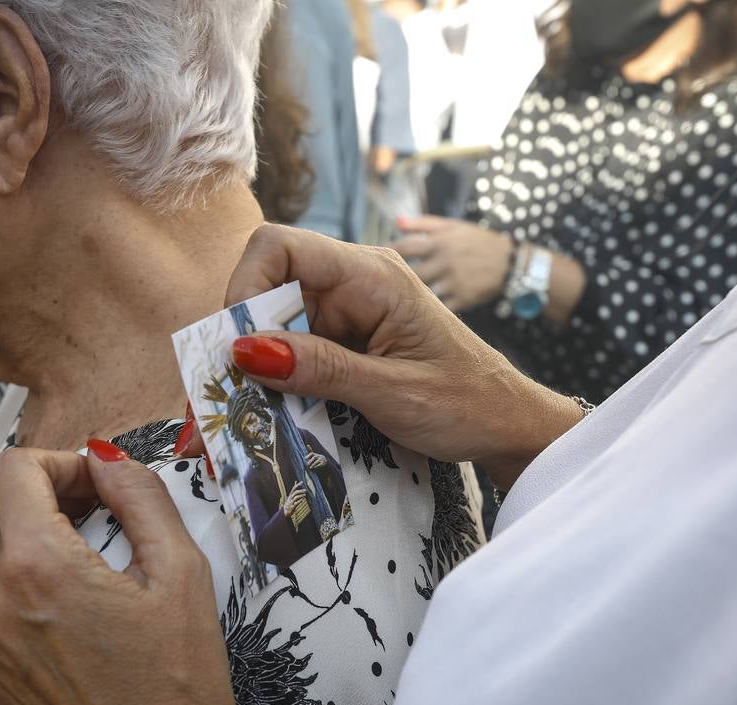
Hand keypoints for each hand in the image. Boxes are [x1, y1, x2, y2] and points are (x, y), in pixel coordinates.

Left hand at [0, 443, 264, 704]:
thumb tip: (106, 460)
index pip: (14, 469)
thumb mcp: (181, 572)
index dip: (62, 462)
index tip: (99, 488)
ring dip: (4, 531)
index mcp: (37, 566)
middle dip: (27, 488)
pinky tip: (49, 601)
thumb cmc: (182, 686)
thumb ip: (140, 496)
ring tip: (64, 552)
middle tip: (82, 510)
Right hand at [209, 225, 583, 490]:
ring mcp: (348, 311)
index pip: (279, 247)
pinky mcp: (345, 340)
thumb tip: (245, 349)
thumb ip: (320, 369)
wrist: (508, 426)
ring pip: (274, 326)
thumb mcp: (393, 393)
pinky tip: (276, 416)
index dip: (245, 288)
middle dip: (242, 341)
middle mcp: (354, 283)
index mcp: (372, 276)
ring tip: (248, 419)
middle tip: (228, 400)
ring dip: (258, 369)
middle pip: (268, 289)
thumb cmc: (468, 404)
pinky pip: (294, 351)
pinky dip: (279, 382)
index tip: (237, 349)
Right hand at [281, 481, 309, 520]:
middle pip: (295, 492)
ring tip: (305, 495)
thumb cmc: (289, 503)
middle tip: (305, 490)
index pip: (294, 488)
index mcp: (290, 495)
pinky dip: (299, 501)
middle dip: (300, 491)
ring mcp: (291, 502)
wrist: (285, 512)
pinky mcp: (292, 506)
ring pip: (295, 497)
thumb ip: (294, 490)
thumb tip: (295, 482)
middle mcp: (290, 498)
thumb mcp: (291, 497)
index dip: (298, 485)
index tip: (302, 482)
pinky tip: (302, 500)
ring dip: (301, 496)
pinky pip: (296, 503)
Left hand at [391, 215, 512, 312]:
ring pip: (422, 292)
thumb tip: (396, 221)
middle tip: (386, 282)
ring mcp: (453, 282)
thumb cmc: (477, 242)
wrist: (510, 263)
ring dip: (411, 294)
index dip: (388, 254)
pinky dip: (429, 309)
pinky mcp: (461, 299)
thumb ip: (423, 224)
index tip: (380, 260)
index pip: (403, 247)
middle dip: (395, 277)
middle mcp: (444, 261)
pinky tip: (422, 309)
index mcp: (439, 242)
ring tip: (401, 297)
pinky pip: (438, 308)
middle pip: (408, 273)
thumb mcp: (453, 227)